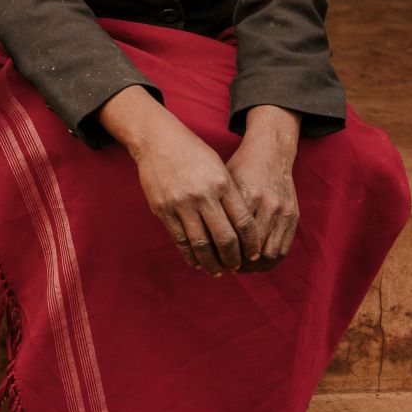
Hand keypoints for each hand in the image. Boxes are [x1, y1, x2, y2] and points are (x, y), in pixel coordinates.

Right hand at [101, 88, 249, 272]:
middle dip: (233, 258)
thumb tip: (242, 229)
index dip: (251, 244)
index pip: (243, 223)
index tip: (253, 255)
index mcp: (223, 184)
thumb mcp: (219, 168)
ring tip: (218, 271)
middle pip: (224, 238)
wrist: (158, 140)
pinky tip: (197, 262)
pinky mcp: (163, 209)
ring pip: (201, 244)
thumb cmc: (194, 153)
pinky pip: (180, 240)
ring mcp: (181, 204)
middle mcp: (203, 195)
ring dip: (212, 262)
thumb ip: (230, 196)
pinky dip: (190, 255)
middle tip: (237, 267)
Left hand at [225, 106, 300, 270]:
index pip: (231, 234)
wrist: (271, 153)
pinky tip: (255, 263)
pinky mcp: (294, 215)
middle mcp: (265, 203)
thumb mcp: (222, 182)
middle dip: (236, 263)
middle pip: (250, 248)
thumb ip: (213, 208)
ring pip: (268, 253)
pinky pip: (283, 248)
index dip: (220, 252)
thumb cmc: (239, 168)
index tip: (209, 260)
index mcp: (244, 194)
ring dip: (253, 267)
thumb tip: (195, 238)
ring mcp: (282, 211)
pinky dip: (268, 260)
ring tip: (239, 268)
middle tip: (223, 268)